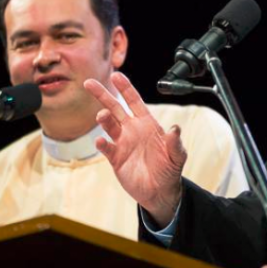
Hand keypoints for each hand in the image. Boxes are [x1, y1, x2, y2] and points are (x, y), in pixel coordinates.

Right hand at [84, 72, 186, 225]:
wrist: (160, 192)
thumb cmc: (169, 170)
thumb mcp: (177, 156)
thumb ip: (175, 143)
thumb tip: (175, 128)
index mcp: (147, 124)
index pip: (134, 101)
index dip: (126, 88)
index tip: (116, 75)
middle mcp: (132, 130)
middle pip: (115, 108)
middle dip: (103, 95)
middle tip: (89, 83)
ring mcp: (122, 143)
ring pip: (109, 125)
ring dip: (104, 119)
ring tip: (102, 115)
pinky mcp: (116, 158)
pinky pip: (106, 148)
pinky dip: (102, 143)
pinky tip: (99, 140)